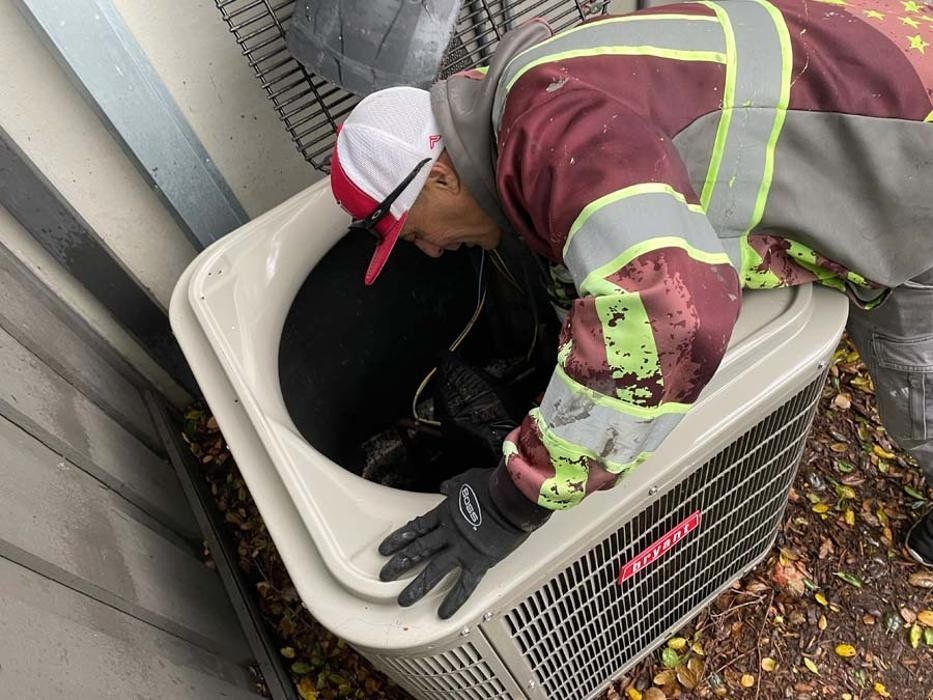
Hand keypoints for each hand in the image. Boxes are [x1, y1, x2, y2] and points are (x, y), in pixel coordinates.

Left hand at [378, 467, 545, 618]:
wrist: (511, 498)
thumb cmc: (493, 486)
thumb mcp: (467, 480)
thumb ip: (453, 485)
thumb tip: (445, 487)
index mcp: (445, 515)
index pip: (415, 529)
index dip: (398, 540)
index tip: (384, 550)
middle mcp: (448, 535)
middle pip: (418, 551)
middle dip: (400, 565)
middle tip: (385, 576)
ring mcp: (462, 550)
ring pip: (434, 571)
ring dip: (418, 587)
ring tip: (404, 600)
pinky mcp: (478, 562)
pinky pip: (464, 586)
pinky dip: (454, 600)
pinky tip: (443, 614)